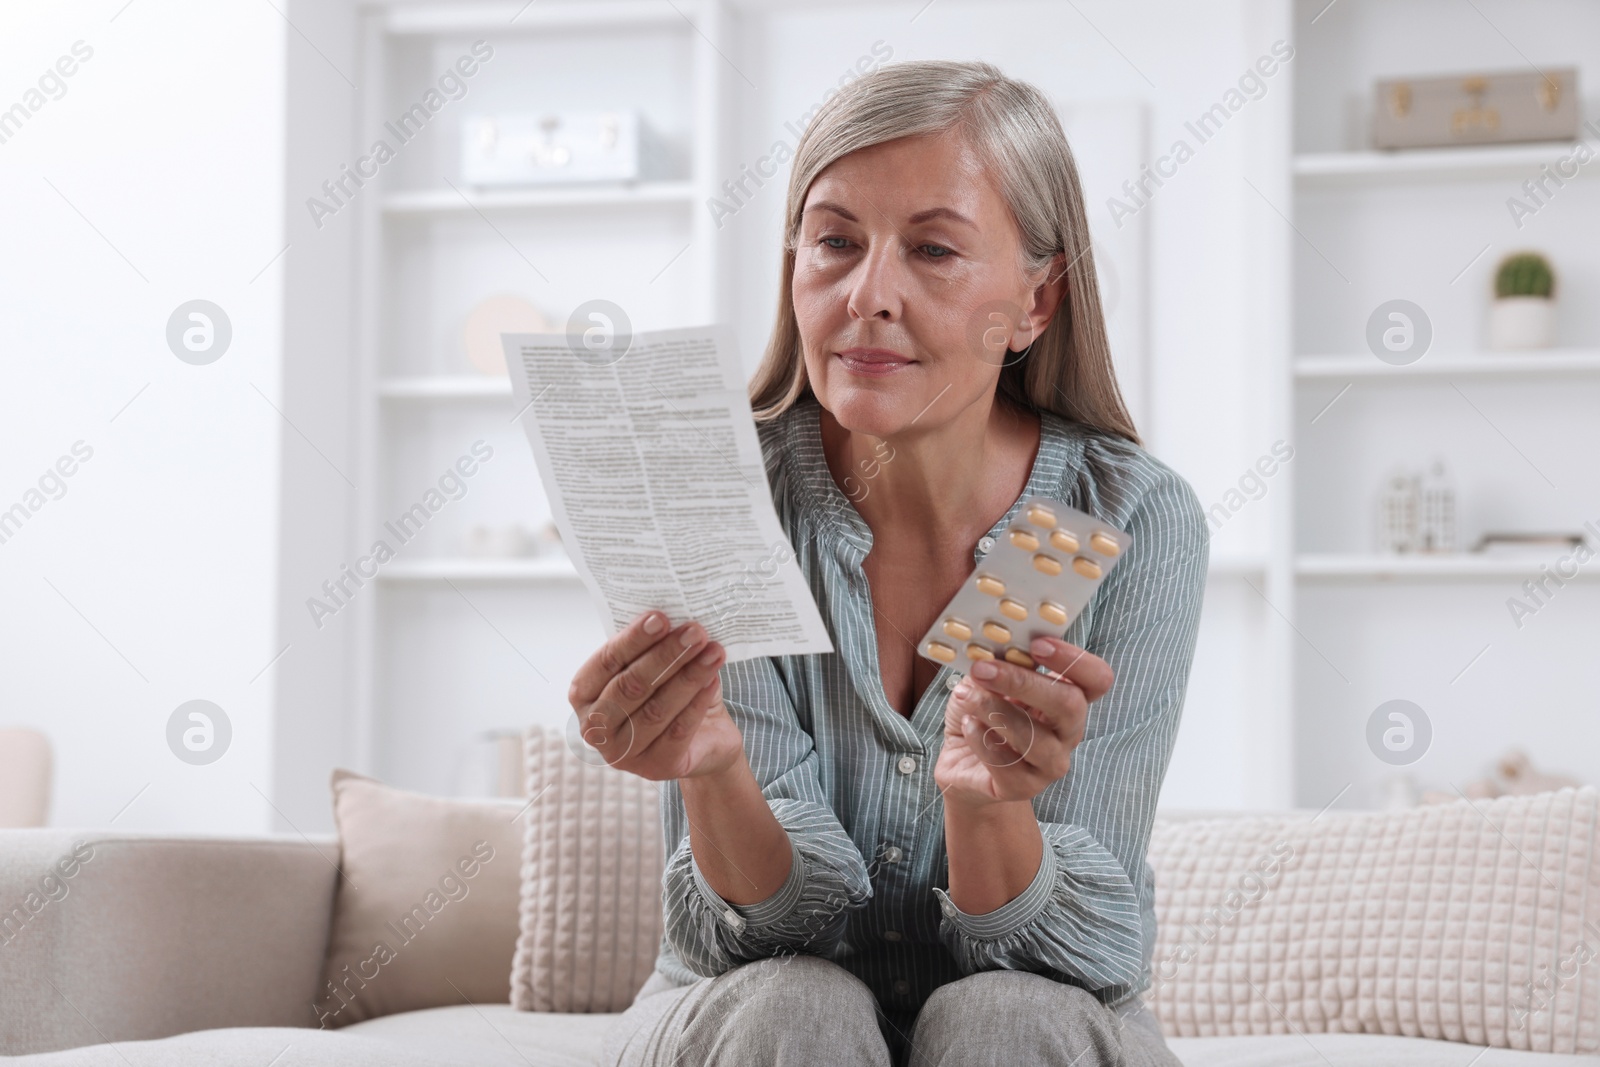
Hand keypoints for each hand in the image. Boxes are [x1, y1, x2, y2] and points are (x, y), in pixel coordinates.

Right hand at [567, 610, 745, 781]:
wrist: (704, 737)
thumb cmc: (669, 692)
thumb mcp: (654, 667)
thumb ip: (651, 646)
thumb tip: (671, 615)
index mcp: (583, 694)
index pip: (605, 662)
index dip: (633, 639)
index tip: (661, 617)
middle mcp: (595, 728)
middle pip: (629, 686)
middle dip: (665, 655)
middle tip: (694, 632)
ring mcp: (622, 754)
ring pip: (656, 709)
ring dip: (688, 676)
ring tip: (713, 651)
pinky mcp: (656, 768)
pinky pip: (678, 731)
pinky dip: (697, 702)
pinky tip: (713, 679)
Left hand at [934, 637, 1113, 809]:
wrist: (963, 763)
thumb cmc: (983, 714)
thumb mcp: (990, 680)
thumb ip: (1001, 661)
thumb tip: (994, 640)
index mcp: (1069, 698)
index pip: (1097, 679)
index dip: (1074, 660)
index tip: (1038, 645)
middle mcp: (1068, 732)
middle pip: (1069, 705)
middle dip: (1024, 681)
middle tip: (983, 668)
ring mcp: (1050, 764)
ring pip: (1034, 737)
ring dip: (993, 710)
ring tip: (964, 695)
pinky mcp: (1022, 788)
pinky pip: (1005, 763)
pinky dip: (981, 739)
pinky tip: (967, 725)